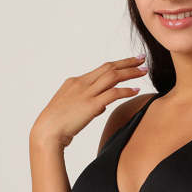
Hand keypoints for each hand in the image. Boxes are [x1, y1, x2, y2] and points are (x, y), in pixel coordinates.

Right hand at [30, 54, 147, 147]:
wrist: (46, 132)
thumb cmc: (57, 124)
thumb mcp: (73, 108)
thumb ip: (89, 103)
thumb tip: (102, 105)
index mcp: (76, 82)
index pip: (101, 69)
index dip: (118, 64)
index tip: (130, 61)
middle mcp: (81, 83)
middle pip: (109, 67)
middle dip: (127, 62)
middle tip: (142, 58)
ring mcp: (86, 93)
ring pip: (113, 77)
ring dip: (130, 72)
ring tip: (144, 71)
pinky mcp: (91, 105)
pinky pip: (113, 94)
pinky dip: (126, 90)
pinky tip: (137, 90)